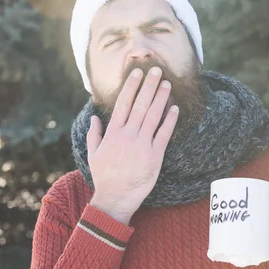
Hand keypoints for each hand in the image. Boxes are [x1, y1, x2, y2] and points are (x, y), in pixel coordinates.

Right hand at [87, 67, 178, 218]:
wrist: (116, 198)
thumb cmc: (104, 177)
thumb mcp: (93, 154)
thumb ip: (94, 134)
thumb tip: (95, 118)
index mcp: (113, 133)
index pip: (123, 104)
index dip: (131, 86)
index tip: (136, 73)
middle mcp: (128, 135)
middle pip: (141, 105)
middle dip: (149, 86)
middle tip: (156, 70)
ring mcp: (142, 145)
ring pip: (153, 116)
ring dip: (161, 98)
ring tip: (167, 84)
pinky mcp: (155, 156)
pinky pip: (164, 134)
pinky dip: (170, 120)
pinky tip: (175, 108)